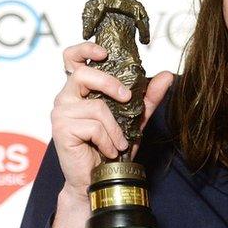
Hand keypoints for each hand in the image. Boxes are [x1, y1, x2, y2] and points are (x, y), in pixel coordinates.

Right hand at [51, 42, 172, 227]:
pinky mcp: (61, 130)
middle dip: (110, 84)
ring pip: (97, 107)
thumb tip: (167, 75)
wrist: (99, 178)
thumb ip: (149, 96)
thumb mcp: (136, 118)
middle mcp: (67, 97)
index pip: (72, 58)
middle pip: (83, 74)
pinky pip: (94, 127)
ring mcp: (62, 112)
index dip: (85, 50)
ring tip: (119, 142)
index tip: (104, 53)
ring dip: (116, 128)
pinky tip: (109, 150)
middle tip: (126, 98)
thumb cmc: (112, 146)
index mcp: (82, 89)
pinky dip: (109, 140)